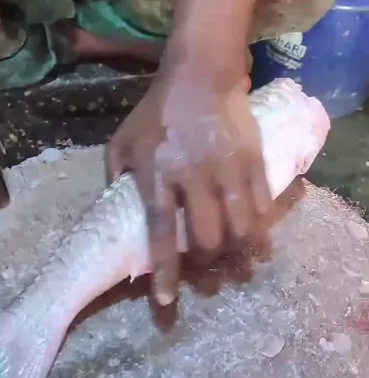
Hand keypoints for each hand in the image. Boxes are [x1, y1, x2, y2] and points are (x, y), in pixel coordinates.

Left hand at [107, 61, 270, 305]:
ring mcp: (227, 168)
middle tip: (206, 272)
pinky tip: (256, 235)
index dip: (165, 272)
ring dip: (238, 252)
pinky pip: (262, 204)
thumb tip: (115, 210)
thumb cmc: (157, 111)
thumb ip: (116, 176)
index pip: (160, 233)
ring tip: (237, 262)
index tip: (168, 302)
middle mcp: (193, 176)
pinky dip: (260, 225)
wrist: (199, 75)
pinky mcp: (252, 160)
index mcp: (157, 174)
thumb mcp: (122, 141)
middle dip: (206, 264)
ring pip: (239, 226)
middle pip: (205, 237)